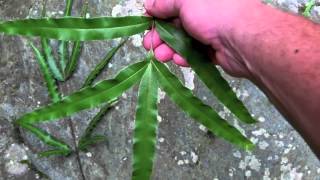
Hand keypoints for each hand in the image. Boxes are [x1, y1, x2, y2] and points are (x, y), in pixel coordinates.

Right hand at [143, 0, 258, 77]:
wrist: (243, 40)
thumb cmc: (215, 13)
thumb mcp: (184, 0)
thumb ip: (165, 2)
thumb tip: (151, 6)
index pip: (172, 3)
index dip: (158, 13)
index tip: (147, 23)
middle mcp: (205, 11)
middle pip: (176, 23)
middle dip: (160, 35)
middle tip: (149, 45)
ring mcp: (210, 30)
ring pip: (184, 40)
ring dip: (170, 48)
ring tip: (161, 56)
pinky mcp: (214, 49)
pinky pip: (194, 52)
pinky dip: (185, 56)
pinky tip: (179, 60)